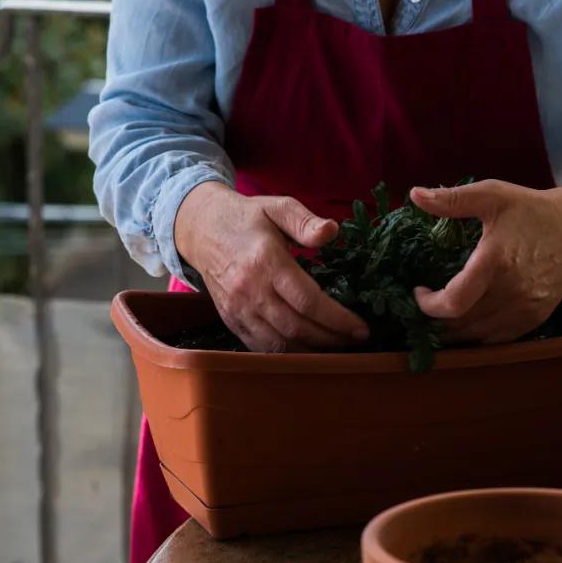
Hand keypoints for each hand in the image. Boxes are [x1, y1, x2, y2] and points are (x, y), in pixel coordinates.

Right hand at [174, 182, 368, 351]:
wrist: (200, 229)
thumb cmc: (246, 218)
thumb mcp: (277, 207)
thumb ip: (305, 220)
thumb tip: (332, 231)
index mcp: (266, 261)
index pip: (308, 300)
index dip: (337, 319)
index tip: (361, 328)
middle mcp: (250, 290)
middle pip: (296, 327)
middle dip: (331, 339)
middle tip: (356, 340)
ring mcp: (237, 308)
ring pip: (279, 344)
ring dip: (311, 351)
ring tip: (337, 348)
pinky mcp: (230, 320)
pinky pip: (260, 347)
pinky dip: (286, 355)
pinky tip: (308, 350)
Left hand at [409, 178, 561, 343]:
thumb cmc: (532, 210)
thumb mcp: (493, 195)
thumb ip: (452, 199)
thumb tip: (414, 195)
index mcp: (495, 262)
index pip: (453, 303)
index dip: (428, 306)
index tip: (419, 291)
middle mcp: (511, 292)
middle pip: (460, 325)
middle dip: (434, 320)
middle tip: (423, 305)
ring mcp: (525, 310)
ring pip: (476, 336)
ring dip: (452, 330)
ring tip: (439, 314)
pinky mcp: (534, 319)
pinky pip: (496, 339)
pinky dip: (475, 335)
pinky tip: (464, 320)